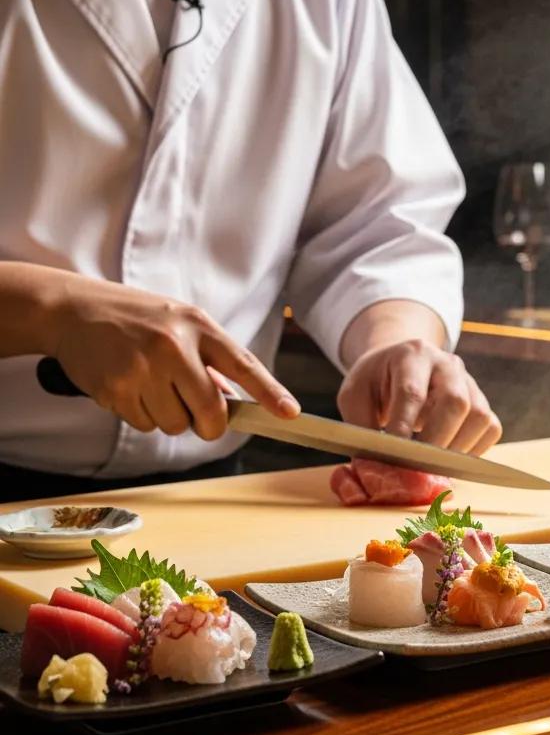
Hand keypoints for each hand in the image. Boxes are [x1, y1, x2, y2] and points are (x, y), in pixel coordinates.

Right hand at [54, 276, 298, 438]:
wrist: (74, 310)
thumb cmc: (137, 318)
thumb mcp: (181, 323)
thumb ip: (210, 359)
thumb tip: (233, 403)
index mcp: (198, 326)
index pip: (243, 364)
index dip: (269, 392)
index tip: (290, 413)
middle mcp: (173, 346)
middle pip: (210, 412)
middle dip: (209, 424)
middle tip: (200, 417)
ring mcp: (143, 369)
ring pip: (176, 424)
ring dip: (169, 416)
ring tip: (152, 385)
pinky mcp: (116, 389)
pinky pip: (145, 424)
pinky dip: (142, 414)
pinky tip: (129, 386)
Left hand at [337, 339, 501, 454]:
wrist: (397, 365)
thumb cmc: (375, 382)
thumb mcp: (355, 395)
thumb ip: (362, 426)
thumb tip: (376, 464)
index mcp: (412, 354)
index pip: (412, 392)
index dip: (404, 426)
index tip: (393, 456)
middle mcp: (447, 363)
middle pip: (455, 401)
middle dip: (435, 441)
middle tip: (416, 468)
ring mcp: (469, 381)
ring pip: (479, 416)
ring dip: (456, 449)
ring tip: (432, 466)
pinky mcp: (482, 401)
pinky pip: (490, 428)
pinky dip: (473, 450)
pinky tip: (449, 459)